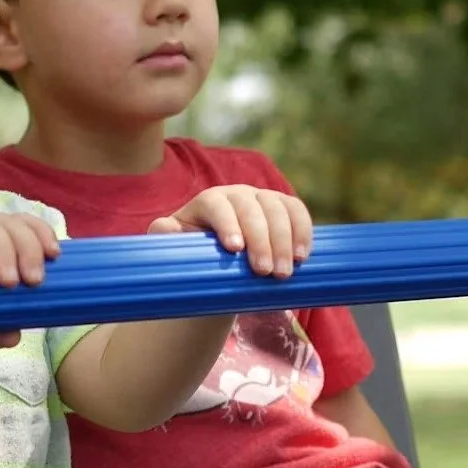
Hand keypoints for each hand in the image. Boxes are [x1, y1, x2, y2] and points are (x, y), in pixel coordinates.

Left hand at [148, 185, 312, 276]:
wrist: (217, 262)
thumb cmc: (192, 255)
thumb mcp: (174, 247)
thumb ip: (165, 236)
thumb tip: (165, 228)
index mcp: (207, 202)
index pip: (216, 204)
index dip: (227, 223)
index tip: (234, 249)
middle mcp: (236, 194)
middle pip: (251, 208)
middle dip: (261, 240)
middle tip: (264, 272)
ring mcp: (262, 198)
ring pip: (278, 209)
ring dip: (284, 241)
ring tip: (284, 273)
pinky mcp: (283, 207)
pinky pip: (297, 212)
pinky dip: (303, 232)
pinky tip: (302, 256)